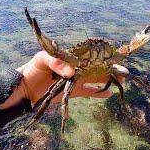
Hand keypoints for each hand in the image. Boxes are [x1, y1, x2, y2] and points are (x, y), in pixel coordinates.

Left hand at [0, 51, 128, 109]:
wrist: (25, 88)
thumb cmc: (32, 69)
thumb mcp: (41, 60)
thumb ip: (56, 62)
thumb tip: (72, 72)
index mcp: (71, 58)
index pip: (91, 56)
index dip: (104, 57)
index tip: (116, 60)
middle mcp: (76, 68)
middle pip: (97, 68)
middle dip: (111, 70)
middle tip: (125, 73)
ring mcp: (75, 81)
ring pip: (96, 79)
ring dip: (108, 80)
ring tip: (122, 83)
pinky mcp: (73, 92)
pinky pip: (89, 92)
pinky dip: (98, 93)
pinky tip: (109, 93)